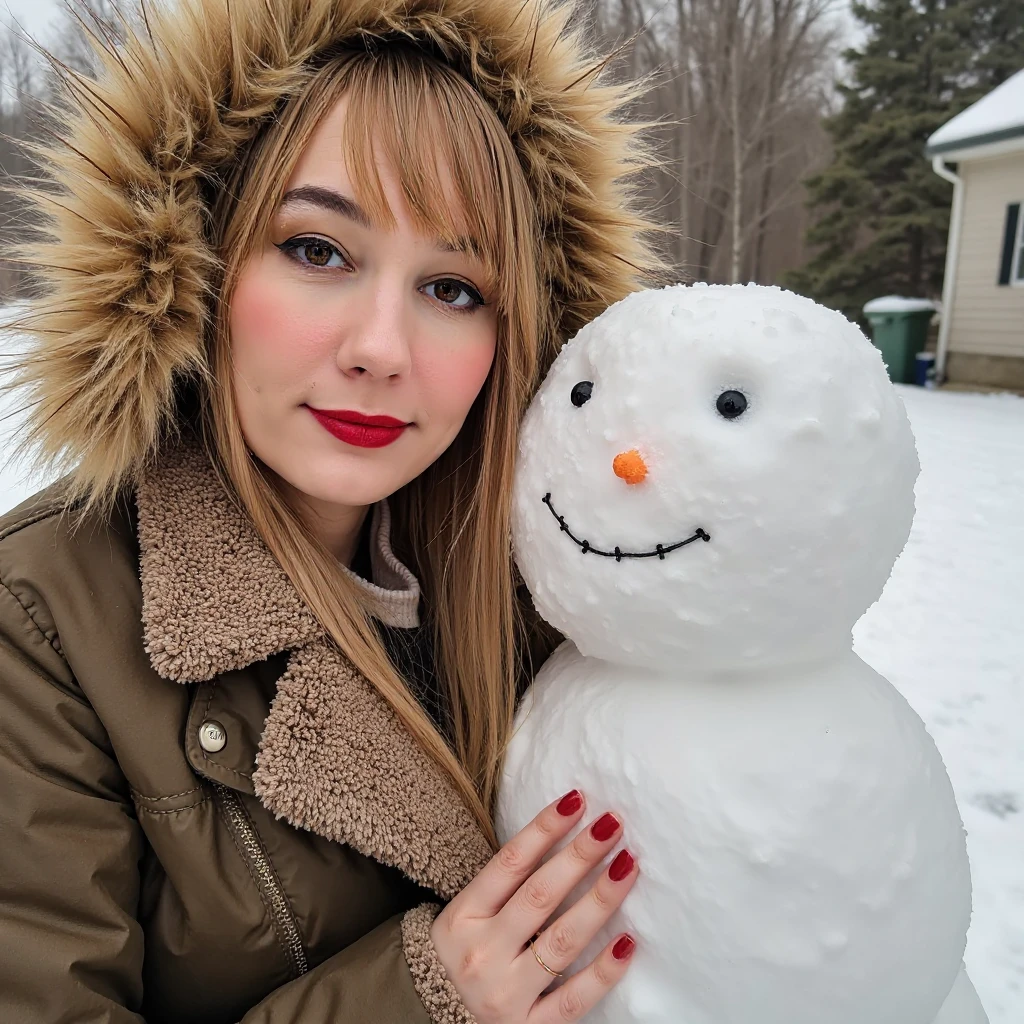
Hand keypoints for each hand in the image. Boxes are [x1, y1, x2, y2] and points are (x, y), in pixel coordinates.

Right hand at [430, 790, 638, 1021]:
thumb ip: (507, 884)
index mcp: (464, 916)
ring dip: (599, 900)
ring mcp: (505, 993)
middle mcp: (482, 953)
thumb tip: (563, 836)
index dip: (545, 828)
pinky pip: (572, 999)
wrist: (432, 1020)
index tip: (577, 800)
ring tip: (627, 867)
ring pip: (561, 941)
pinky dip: (602, 972)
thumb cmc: (464, 953)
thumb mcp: (469, 914)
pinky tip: (627, 942)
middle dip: (580, 855)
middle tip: (613, 824)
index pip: (510, 863)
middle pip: (540, 895)